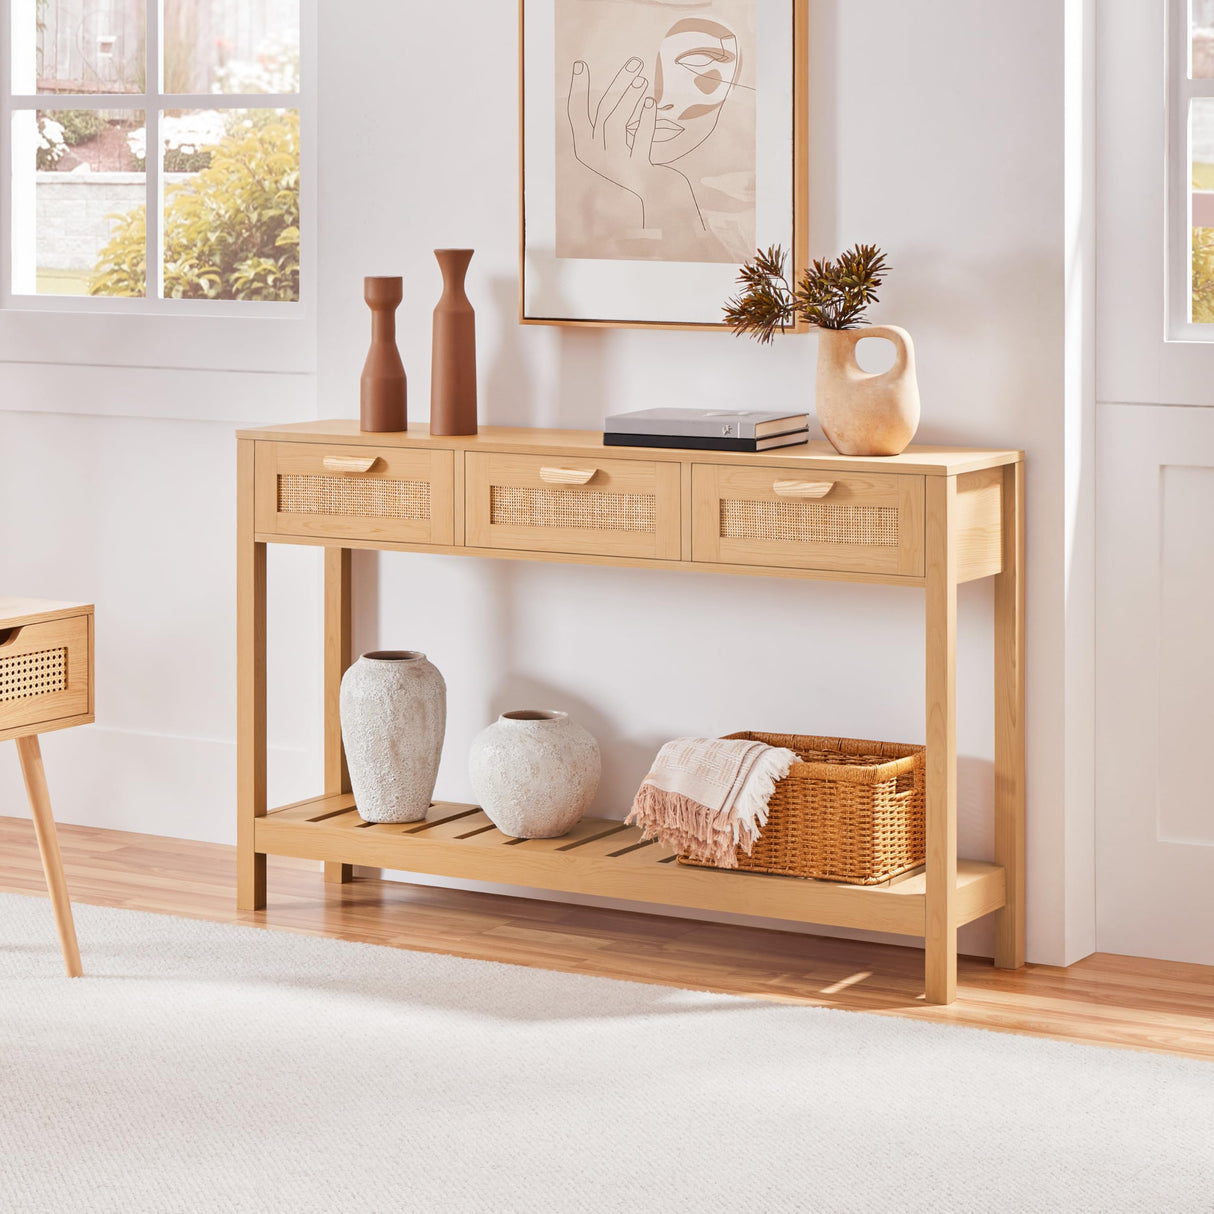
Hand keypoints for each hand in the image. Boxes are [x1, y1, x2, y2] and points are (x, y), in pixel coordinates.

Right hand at [566, 57, 702, 233]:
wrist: (655, 199)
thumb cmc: (635, 165)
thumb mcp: (617, 142)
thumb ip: (610, 120)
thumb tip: (618, 83)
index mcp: (585, 150)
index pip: (577, 114)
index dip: (578, 88)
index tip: (580, 64)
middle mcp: (595, 158)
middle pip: (602, 113)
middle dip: (618, 84)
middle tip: (635, 62)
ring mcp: (615, 165)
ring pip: (616, 123)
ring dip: (630, 98)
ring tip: (643, 81)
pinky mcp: (636, 171)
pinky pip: (639, 139)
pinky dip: (645, 120)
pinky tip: (651, 104)